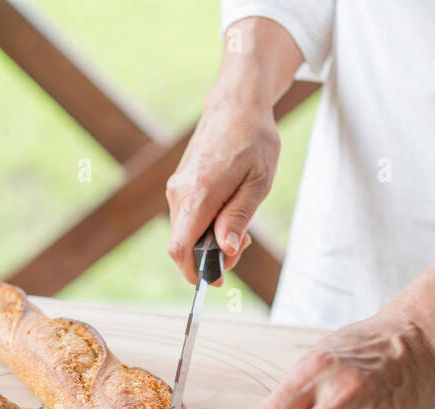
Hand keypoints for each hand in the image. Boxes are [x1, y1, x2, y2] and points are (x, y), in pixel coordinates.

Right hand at [166, 17, 300, 282]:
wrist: (235, 103)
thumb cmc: (253, 139)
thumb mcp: (258, 182)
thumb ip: (238, 219)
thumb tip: (224, 252)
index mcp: (198, 194)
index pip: (180, 249)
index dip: (195, 272)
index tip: (219, 279)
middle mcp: (180, 193)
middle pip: (181, 247)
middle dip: (209, 258)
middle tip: (243, 243)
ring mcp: (176, 188)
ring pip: (184, 234)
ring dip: (208, 241)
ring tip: (240, 224)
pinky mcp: (180, 185)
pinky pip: (186, 219)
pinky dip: (204, 227)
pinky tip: (227, 212)